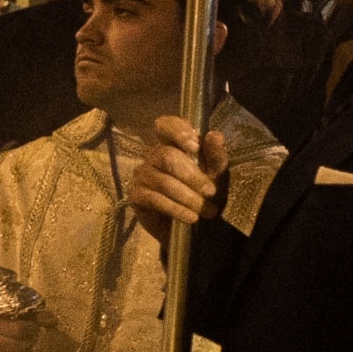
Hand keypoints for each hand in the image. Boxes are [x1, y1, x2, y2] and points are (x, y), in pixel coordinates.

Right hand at [128, 116, 229, 241]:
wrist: (194, 226)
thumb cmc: (205, 194)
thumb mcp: (217, 174)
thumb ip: (216, 156)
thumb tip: (214, 135)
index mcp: (173, 144)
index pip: (165, 125)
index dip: (176, 131)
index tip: (194, 147)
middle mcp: (153, 156)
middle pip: (167, 156)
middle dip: (192, 176)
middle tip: (211, 192)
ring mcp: (142, 175)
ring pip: (163, 181)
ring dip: (188, 198)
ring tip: (206, 212)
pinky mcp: (136, 195)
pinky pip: (154, 199)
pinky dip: (176, 209)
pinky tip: (191, 218)